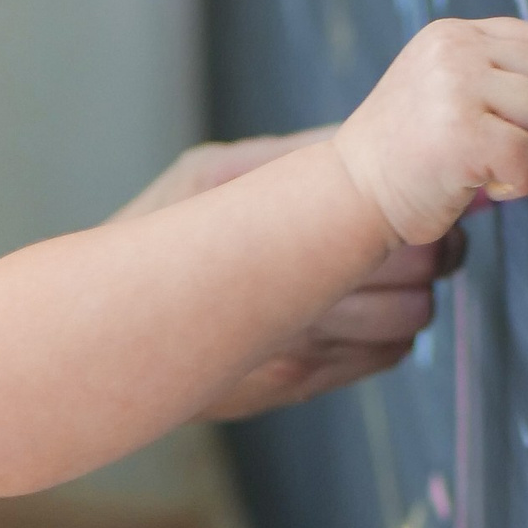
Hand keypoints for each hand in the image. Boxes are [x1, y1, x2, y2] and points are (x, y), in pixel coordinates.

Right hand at [118, 131, 466, 419]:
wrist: (100, 332)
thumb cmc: (156, 233)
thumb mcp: (206, 175)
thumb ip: (286, 157)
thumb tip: (361, 143)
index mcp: (277, 234)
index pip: (393, 225)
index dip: (419, 214)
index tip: (412, 195)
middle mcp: (290, 303)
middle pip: (414, 277)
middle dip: (427, 252)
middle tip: (410, 232)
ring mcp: (297, 351)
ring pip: (409, 322)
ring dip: (411, 297)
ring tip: (380, 274)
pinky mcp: (299, 384)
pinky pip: (385, 358)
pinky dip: (388, 335)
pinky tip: (355, 313)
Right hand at [332, 19, 527, 246]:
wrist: (350, 195)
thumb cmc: (409, 160)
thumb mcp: (461, 105)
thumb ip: (516, 91)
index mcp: (454, 35)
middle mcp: (454, 50)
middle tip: (501, 152)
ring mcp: (454, 87)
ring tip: (482, 168)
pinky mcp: (459, 132)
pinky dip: (518, 182)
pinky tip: (480, 185)